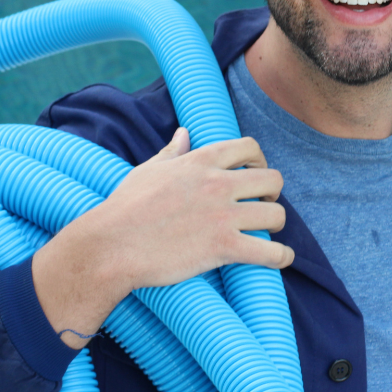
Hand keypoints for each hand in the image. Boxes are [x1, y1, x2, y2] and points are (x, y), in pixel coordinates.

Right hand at [32, 128, 292, 347]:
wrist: (110, 246)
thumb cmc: (124, 208)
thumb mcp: (149, 170)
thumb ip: (172, 151)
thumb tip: (184, 132)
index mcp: (201, 162)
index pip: (249, 147)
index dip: (260, 160)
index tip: (256, 174)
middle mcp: (218, 184)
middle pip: (272, 179)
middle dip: (272, 192)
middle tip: (263, 204)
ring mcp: (223, 215)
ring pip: (277, 214)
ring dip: (276, 224)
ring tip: (267, 232)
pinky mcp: (224, 247)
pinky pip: (270, 251)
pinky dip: (281, 257)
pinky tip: (281, 259)